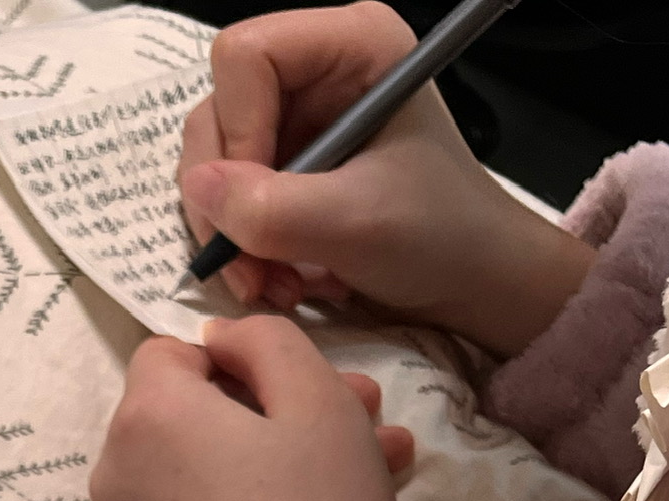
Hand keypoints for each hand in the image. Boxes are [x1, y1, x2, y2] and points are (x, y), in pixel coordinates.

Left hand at [90, 315, 413, 500]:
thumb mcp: (315, 398)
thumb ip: (265, 340)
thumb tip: (220, 340)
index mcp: (145, 416)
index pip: (171, 352)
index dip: (238, 358)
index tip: (297, 387)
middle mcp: (116, 472)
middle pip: (190, 412)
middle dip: (277, 405)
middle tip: (363, 415)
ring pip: (205, 467)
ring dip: (280, 455)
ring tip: (373, 464)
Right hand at [179, 2, 595, 357]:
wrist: (471, 281)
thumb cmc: (438, 239)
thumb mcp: (355, 225)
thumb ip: (274, 208)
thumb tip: (197, 188)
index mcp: (351, 44)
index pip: (244, 58)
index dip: (237, 134)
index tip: (256, 211)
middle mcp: (317, 67)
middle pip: (218, 112)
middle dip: (226, 203)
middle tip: (255, 274)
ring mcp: (298, 116)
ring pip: (216, 163)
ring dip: (234, 237)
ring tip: (278, 287)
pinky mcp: (289, 162)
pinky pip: (232, 196)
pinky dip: (248, 246)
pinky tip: (285, 278)